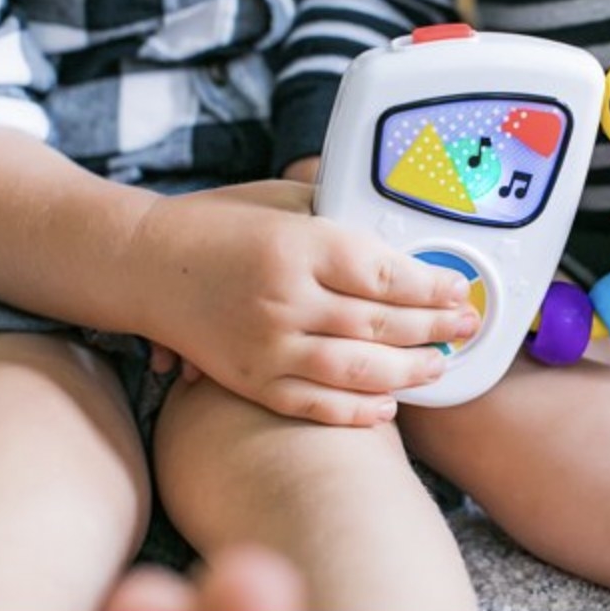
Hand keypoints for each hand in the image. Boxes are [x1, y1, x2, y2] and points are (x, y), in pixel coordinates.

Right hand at [126, 180, 478, 425]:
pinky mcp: (249, 379)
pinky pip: (312, 404)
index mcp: (299, 246)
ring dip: (407, 372)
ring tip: (438, 367)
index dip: (432, 286)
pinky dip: (354, 410)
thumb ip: (338, 211)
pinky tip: (387, 406)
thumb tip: (396, 223)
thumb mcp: (281, 200)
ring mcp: (266, 345)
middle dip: (434, 329)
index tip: (459, 289)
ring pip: (355, 369)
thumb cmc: (217, 224)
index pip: (385, 274)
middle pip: (380, 324)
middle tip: (466, 328)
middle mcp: (286, 298)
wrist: (142, 264)